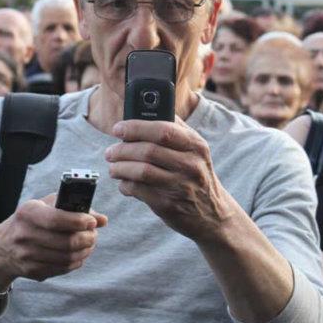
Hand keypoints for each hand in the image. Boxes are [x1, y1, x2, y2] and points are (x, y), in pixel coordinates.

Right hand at [0, 194, 107, 291]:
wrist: (3, 247)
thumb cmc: (31, 221)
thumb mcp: (46, 206)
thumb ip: (74, 208)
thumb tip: (102, 219)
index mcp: (27, 212)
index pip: (56, 219)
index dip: (78, 221)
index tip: (92, 221)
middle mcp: (24, 234)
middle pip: (65, 242)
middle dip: (87, 238)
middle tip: (94, 234)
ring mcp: (26, 255)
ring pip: (67, 257)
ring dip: (85, 251)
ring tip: (89, 244)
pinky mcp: (32, 271)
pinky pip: (62, 268)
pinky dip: (76, 261)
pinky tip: (79, 254)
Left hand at [105, 118, 236, 241]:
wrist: (212, 213)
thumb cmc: (196, 174)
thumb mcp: (195, 150)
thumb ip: (175, 129)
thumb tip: (145, 109)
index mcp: (195, 145)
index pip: (163, 130)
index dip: (136, 127)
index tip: (118, 129)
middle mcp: (190, 164)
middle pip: (149, 151)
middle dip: (122, 150)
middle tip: (110, 151)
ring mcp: (180, 186)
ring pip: (141, 171)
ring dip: (120, 168)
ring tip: (113, 168)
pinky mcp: (168, 205)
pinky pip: (139, 191)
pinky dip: (125, 185)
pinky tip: (124, 183)